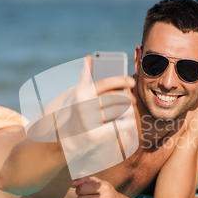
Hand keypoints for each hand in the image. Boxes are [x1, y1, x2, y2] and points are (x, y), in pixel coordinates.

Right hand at [53, 57, 136, 171]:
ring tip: (129, 110)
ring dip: (128, 110)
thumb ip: (85, 77)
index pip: (105, 82)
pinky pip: (119, 126)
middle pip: (114, 97)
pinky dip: (126, 123)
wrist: (65, 139)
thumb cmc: (76, 113)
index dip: (120, 80)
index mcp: (82, 93)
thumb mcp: (77, 94)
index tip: (132, 81)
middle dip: (127, 97)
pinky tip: (128, 122)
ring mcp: (89, 121)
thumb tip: (89, 57)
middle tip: (132, 98)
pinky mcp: (95, 135)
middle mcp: (84, 106)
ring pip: (118, 111)